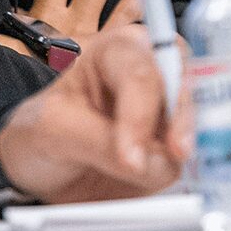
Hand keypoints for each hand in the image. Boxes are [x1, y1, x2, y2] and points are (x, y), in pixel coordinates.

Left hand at [0, 24, 192, 202]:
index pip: (139, 73)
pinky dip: (174, 172)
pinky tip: (150, 179)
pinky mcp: (170, 148)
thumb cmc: (41, 130)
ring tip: (142, 173)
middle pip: (181, 85)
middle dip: (179, 120)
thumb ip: (97, 139)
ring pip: (191, 123)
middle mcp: (148, 72)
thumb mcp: (53, 128)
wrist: (39, 167)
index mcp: (114, 51)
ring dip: (175, 151)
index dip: (140, 113)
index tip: (131, 157)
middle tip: (174, 154)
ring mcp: (163, 111)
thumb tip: (145, 161)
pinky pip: (186, 161)